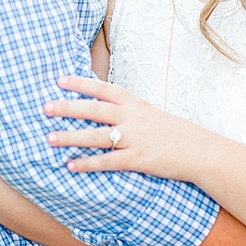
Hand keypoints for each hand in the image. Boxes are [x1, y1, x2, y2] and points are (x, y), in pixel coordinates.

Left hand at [48, 75, 208, 180]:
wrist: (199, 151)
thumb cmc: (172, 133)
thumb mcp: (150, 114)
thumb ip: (127, 111)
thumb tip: (101, 108)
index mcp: (136, 104)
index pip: (104, 89)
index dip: (81, 83)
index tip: (59, 80)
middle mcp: (133, 118)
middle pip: (95, 110)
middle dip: (69, 108)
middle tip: (45, 107)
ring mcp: (135, 139)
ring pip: (98, 136)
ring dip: (72, 137)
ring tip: (50, 138)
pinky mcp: (138, 160)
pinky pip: (108, 162)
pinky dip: (88, 164)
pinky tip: (71, 166)